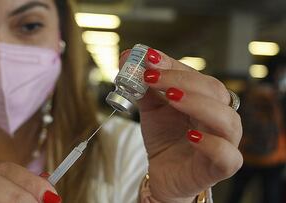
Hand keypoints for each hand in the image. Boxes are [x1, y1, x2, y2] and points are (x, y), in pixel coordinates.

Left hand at [120, 48, 242, 202]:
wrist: (164, 173)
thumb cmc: (164, 139)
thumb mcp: (151, 109)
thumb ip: (142, 86)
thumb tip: (127, 57)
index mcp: (205, 99)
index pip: (197, 76)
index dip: (173, 66)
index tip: (148, 59)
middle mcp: (219, 117)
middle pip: (214, 91)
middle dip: (181, 80)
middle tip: (151, 77)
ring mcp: (224, 142)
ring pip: (226, 119)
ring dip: (198, 104)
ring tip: (171, 97)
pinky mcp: (220, 168)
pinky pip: (227, 155)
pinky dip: (211, 143)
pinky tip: (191, 135)